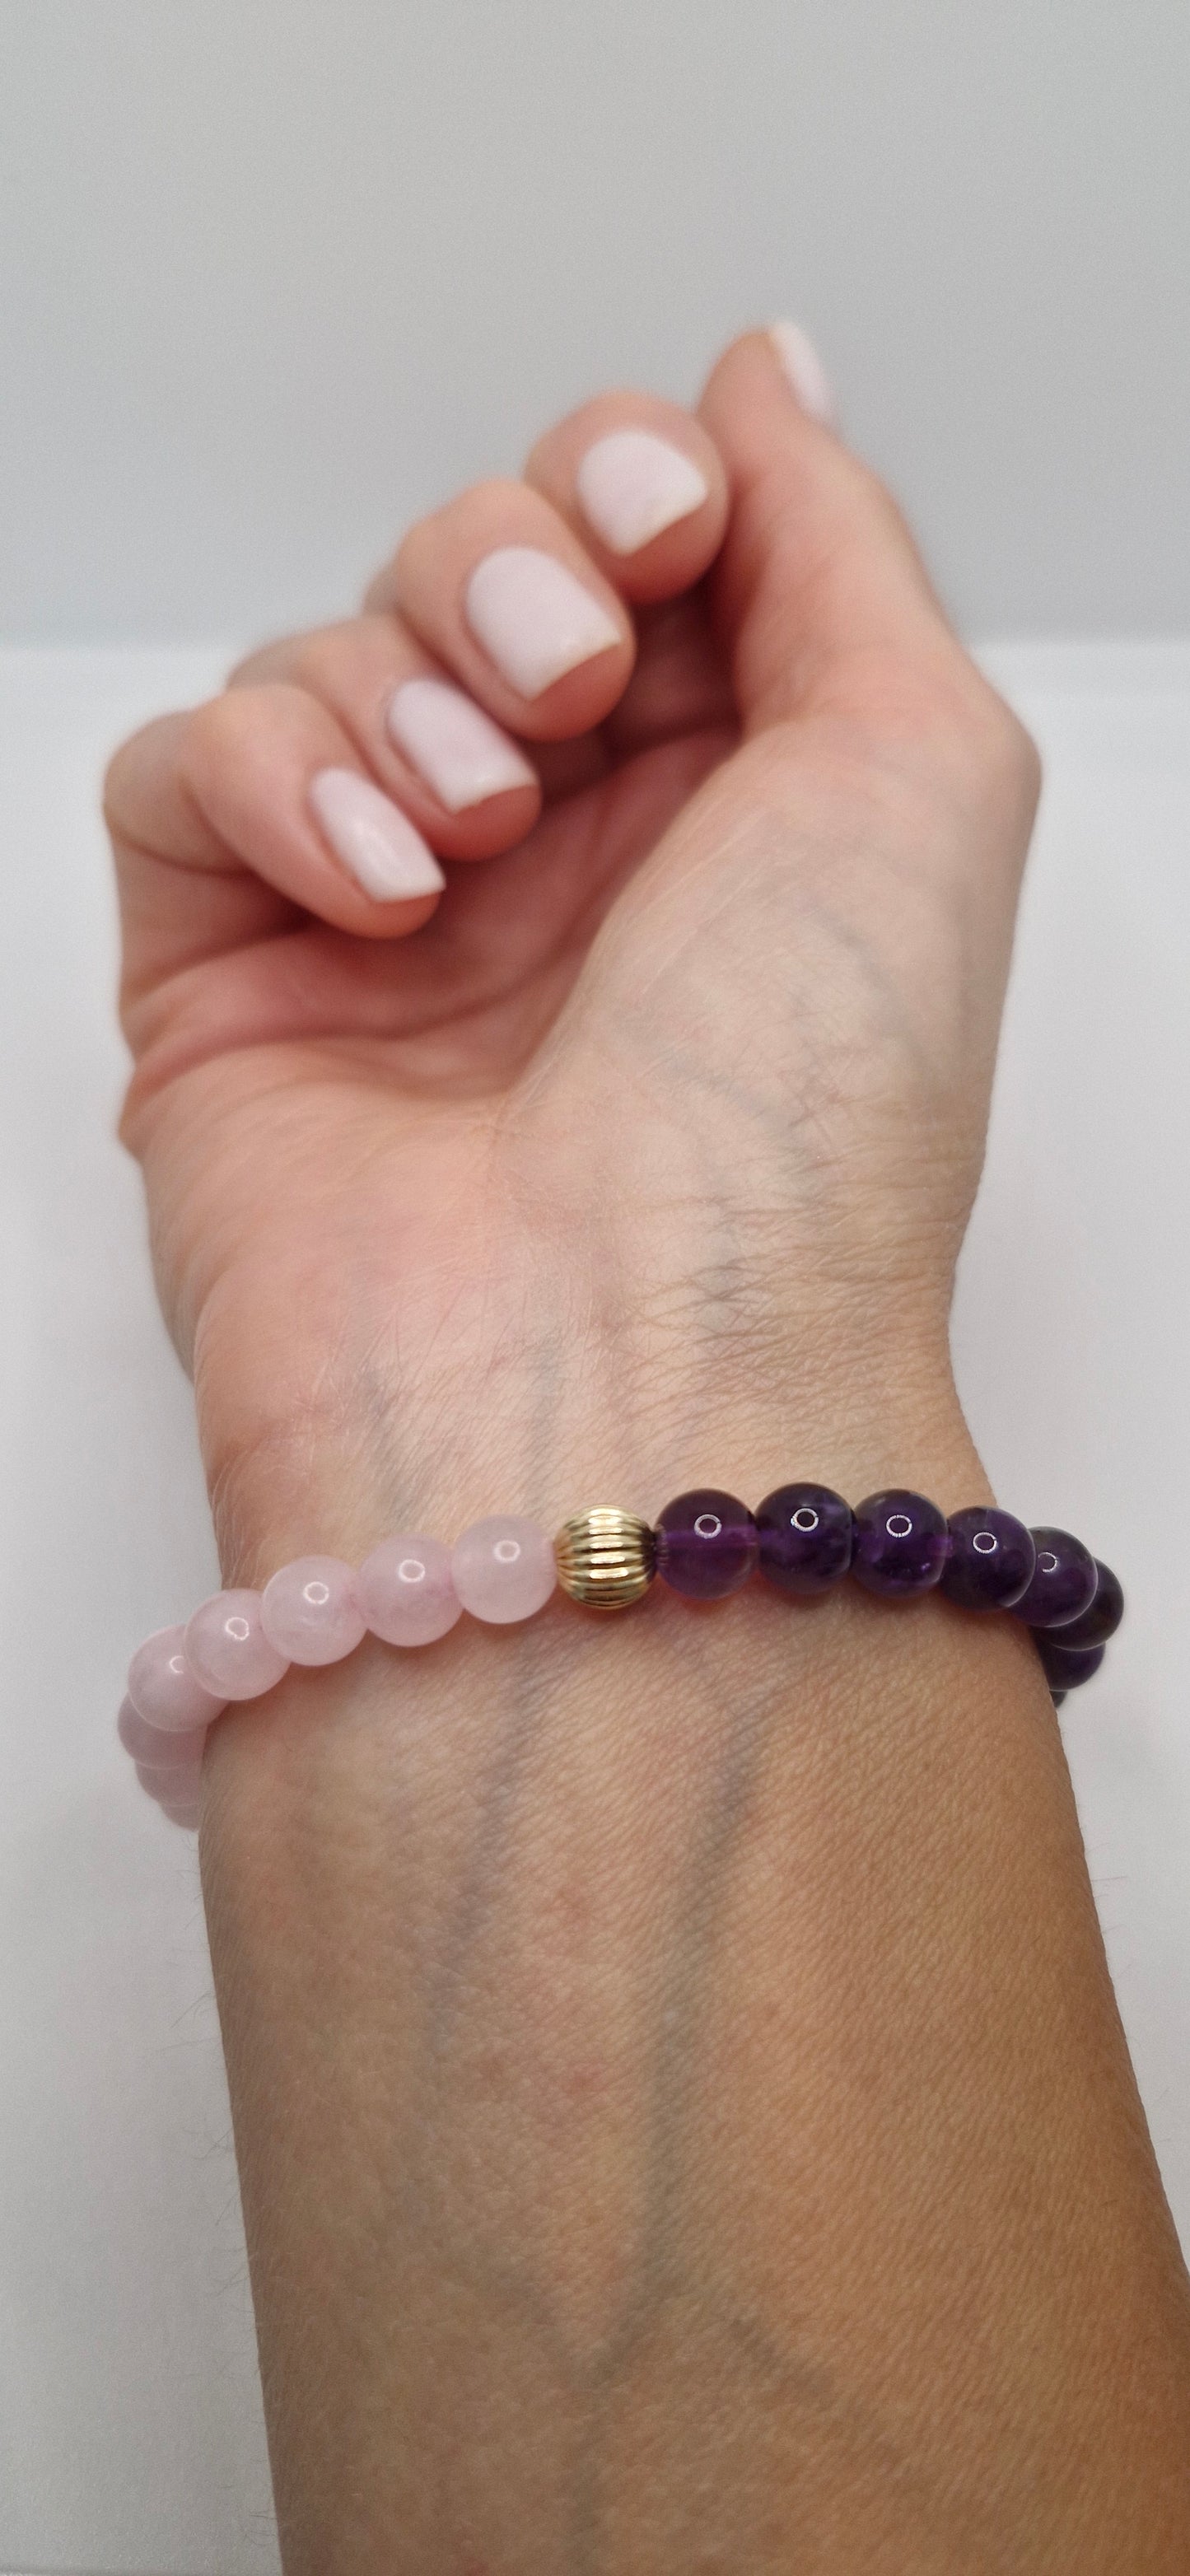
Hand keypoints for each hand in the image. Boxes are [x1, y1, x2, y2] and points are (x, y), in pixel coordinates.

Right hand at [106, 331, 1037, 1560]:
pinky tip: (372, 891)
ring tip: (473, 838)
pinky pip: (177, 779)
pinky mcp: (227, 984)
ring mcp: (388, 925)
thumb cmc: (797, 1116)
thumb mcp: (917, 767)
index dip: (626, 485)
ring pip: (323, 653)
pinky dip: (263, 783)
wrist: (616, 1376)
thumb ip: (835, 539)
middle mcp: (561, 858)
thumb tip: (753, 380)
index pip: (633, 543)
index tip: (661, 528)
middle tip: (566, 681)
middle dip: (510, 567)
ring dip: (397, 693)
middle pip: (471, 565)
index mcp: (730, 805)